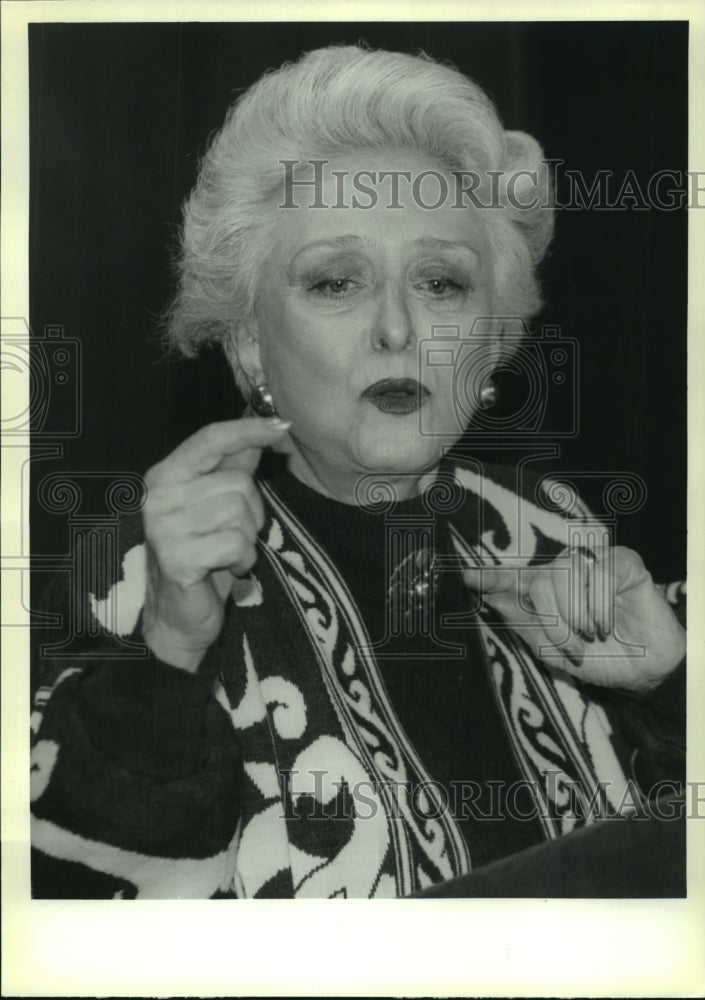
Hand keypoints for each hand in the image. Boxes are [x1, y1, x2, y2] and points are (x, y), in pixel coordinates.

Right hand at [141, 417, 290, 671]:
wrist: (179, 616)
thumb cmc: (202, 556)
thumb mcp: (219, 505)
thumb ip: (234, 466)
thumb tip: (264, 428)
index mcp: (165, 476)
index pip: (210, 438)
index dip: (248, 429)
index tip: (282, 424)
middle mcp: (158, 497)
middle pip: (237, 483)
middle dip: (251, 512)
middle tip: (232, 534)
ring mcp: (164, 528)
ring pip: (240, 513)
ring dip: (246, 539)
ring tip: (226, 553)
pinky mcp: (177, 558)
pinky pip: (236, 544)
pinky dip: (242, 559)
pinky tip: (225, 568)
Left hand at [463, 545, 684, 692]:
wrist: (646, 674)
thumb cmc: (600, 660)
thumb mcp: (554, 651)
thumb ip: (524, 623)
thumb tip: (493, 598)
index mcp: (547, 592)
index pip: (513, 578)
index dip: (491, 577)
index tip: (467, 577)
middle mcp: (567, 571)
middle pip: (539, 583)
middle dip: (553, 622)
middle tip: (574, 647)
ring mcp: (595, 563)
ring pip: (565, 576)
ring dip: (577, 617)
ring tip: (594, 635)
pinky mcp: (623, 561)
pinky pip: (599, 575)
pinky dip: (602, 607)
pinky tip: (610, 622)